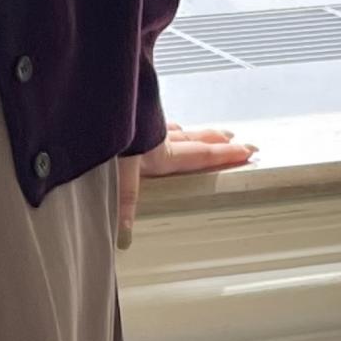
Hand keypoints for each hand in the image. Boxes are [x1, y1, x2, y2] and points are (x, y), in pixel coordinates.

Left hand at [118, 123, 257, 249]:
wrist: (91, 104)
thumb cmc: (105, 136)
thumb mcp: (118, 173)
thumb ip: (124, 203)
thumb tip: (126, 236)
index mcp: (161, 153)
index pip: (201, 155)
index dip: (225, 155)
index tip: (248, 151)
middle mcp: (156, 137)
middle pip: (193, 139)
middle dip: (215, 140)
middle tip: (233, 139)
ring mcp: (142, 124)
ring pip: (172, 129)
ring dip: (188, 132)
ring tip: (197, 133)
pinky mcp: (127, 116)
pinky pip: (150, 121)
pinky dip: (158, 124)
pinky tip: (152, 121)